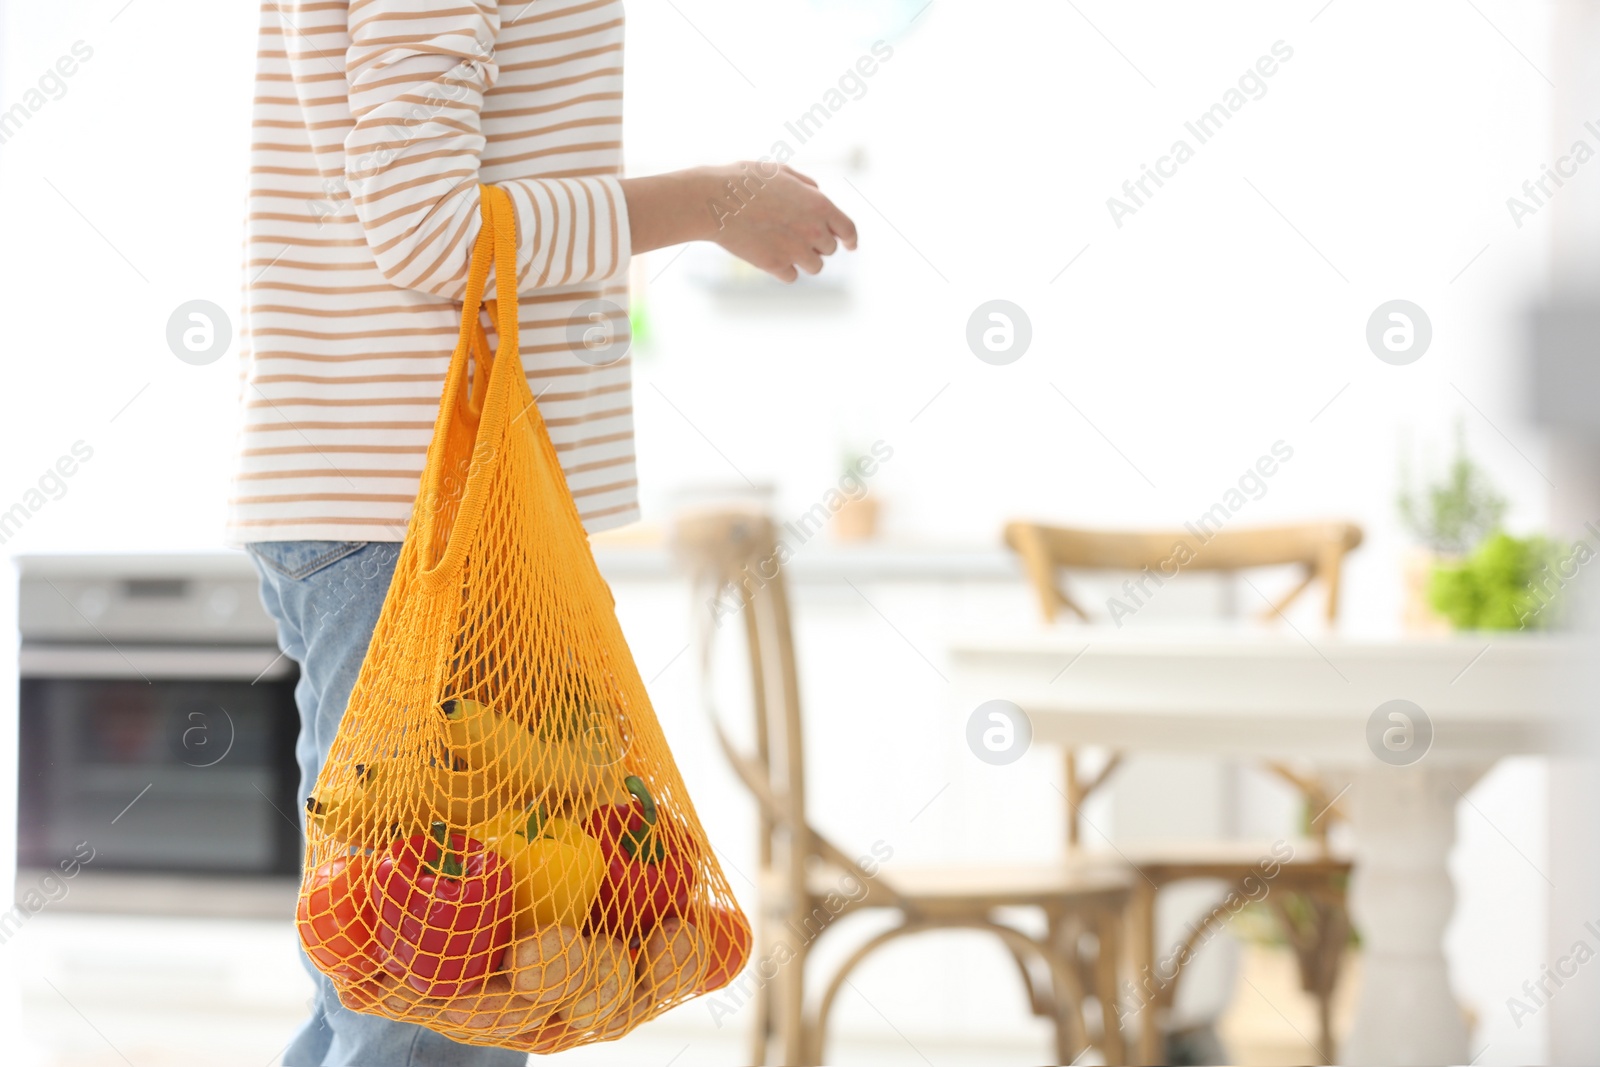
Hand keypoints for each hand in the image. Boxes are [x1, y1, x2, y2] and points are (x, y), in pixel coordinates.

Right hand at [705, 162, 857, 283]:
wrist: (713, 201)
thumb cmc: (743, 181)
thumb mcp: (779, 172)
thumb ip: (805, 185)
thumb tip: (818, 194)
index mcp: (819, 205)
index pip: (849, 230)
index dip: (851, 239)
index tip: (850, 245)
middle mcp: (813, 230)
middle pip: (829, 250)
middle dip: (818, 244)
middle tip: (794, 233)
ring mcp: (795, 250)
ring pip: (814, 267)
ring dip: (803, 259)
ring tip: (782, 244)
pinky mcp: (775, 266)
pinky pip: (791, 276)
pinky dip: (783, 269)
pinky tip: (768, 253)